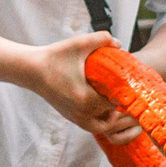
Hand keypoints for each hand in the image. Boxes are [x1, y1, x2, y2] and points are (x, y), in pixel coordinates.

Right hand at [21, 31, 140, 143]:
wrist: (31, 70)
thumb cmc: (54, 57)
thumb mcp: (79, 44)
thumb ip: (102, 39)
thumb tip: (120, 44)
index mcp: (86, 98)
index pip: (117, 103)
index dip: (129, 97)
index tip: (135, 88)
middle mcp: (82, 113)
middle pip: (113, 119)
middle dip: (124, 110)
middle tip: (135, 99)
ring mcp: (76, 118)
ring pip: (104, 127)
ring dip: (114, 118)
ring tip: (121, 104)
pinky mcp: (71, 118)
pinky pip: (93, 126)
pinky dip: (103, 120)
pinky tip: (107, 107)